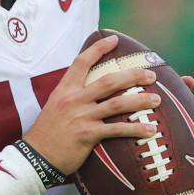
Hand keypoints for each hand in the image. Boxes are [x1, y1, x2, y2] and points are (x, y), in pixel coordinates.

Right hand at [23, 34, 159, 174]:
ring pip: (117, 104)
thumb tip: (91, 92)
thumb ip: (72, 97)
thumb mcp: (55, 106)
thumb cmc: (47, 132)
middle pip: (108, 81)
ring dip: (140, 100)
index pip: (81, 62)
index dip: (98, 49)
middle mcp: (74, 100)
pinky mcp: (87, 135)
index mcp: (65, 90)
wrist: (36, 156)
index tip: (113, 39)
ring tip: (157, 100)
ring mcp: (81, 117)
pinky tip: (151, 130)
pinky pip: (117, 129)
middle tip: (151, 74)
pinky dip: (136, 129)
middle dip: (132, 76)